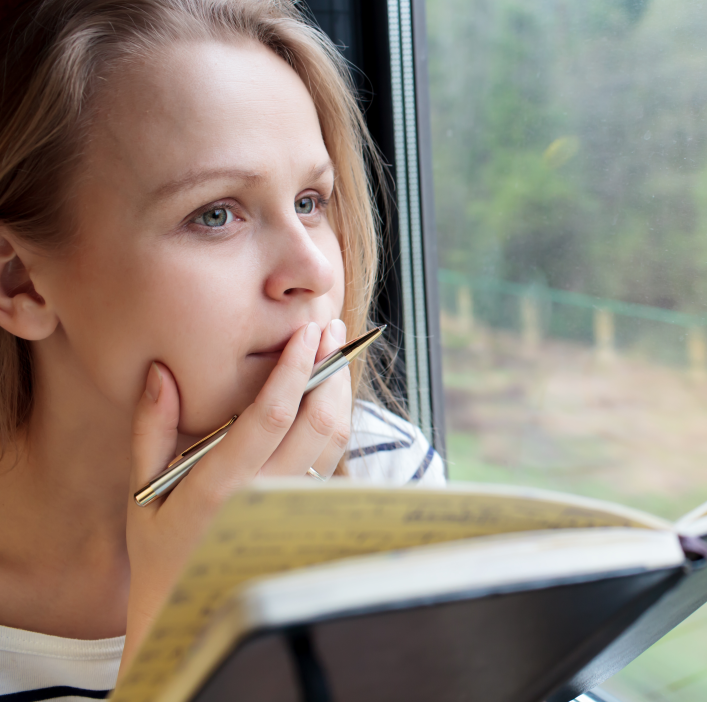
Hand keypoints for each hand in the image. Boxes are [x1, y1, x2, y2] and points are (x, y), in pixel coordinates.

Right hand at [120, 320, 351, 674]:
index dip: (295, 368)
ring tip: (333, 351)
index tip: (308, 330)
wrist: (188, 606)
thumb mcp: (141, 488)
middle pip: (320, 421)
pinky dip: (337, 420)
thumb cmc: (160, 545)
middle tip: (329, 326)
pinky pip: (334, 460)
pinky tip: (327, 394)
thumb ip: (150, 428)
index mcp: (220, 485)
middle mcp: (266, 495)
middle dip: (330, 367)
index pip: (272, 415)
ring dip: (341, 391)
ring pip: (336, 440)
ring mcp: (293, 507)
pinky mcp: (308, 514)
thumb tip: (161, 371)